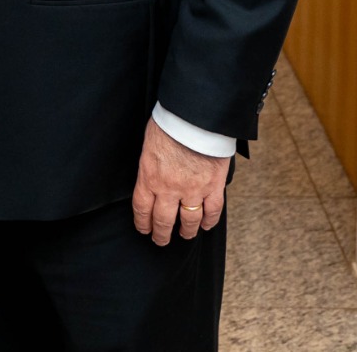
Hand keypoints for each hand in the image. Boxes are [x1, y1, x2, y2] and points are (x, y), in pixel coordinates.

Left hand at [131, 118, 229, 245]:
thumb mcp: (149, 144)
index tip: (144, 230)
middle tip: (161, 240)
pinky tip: (206, 225)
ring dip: (186, 231)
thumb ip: (150, 166)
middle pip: (164, 221)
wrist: (195, 117)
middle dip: (161, 234)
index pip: (142, 209)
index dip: (143, 223)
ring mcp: (193, 189)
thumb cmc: (170, 124)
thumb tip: (151, 175)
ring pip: (189, 220)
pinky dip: (210, 220)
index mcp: (149, 177)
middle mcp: (169, 189)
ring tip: (185, 235)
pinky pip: (213, 210)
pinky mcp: (214, 185)